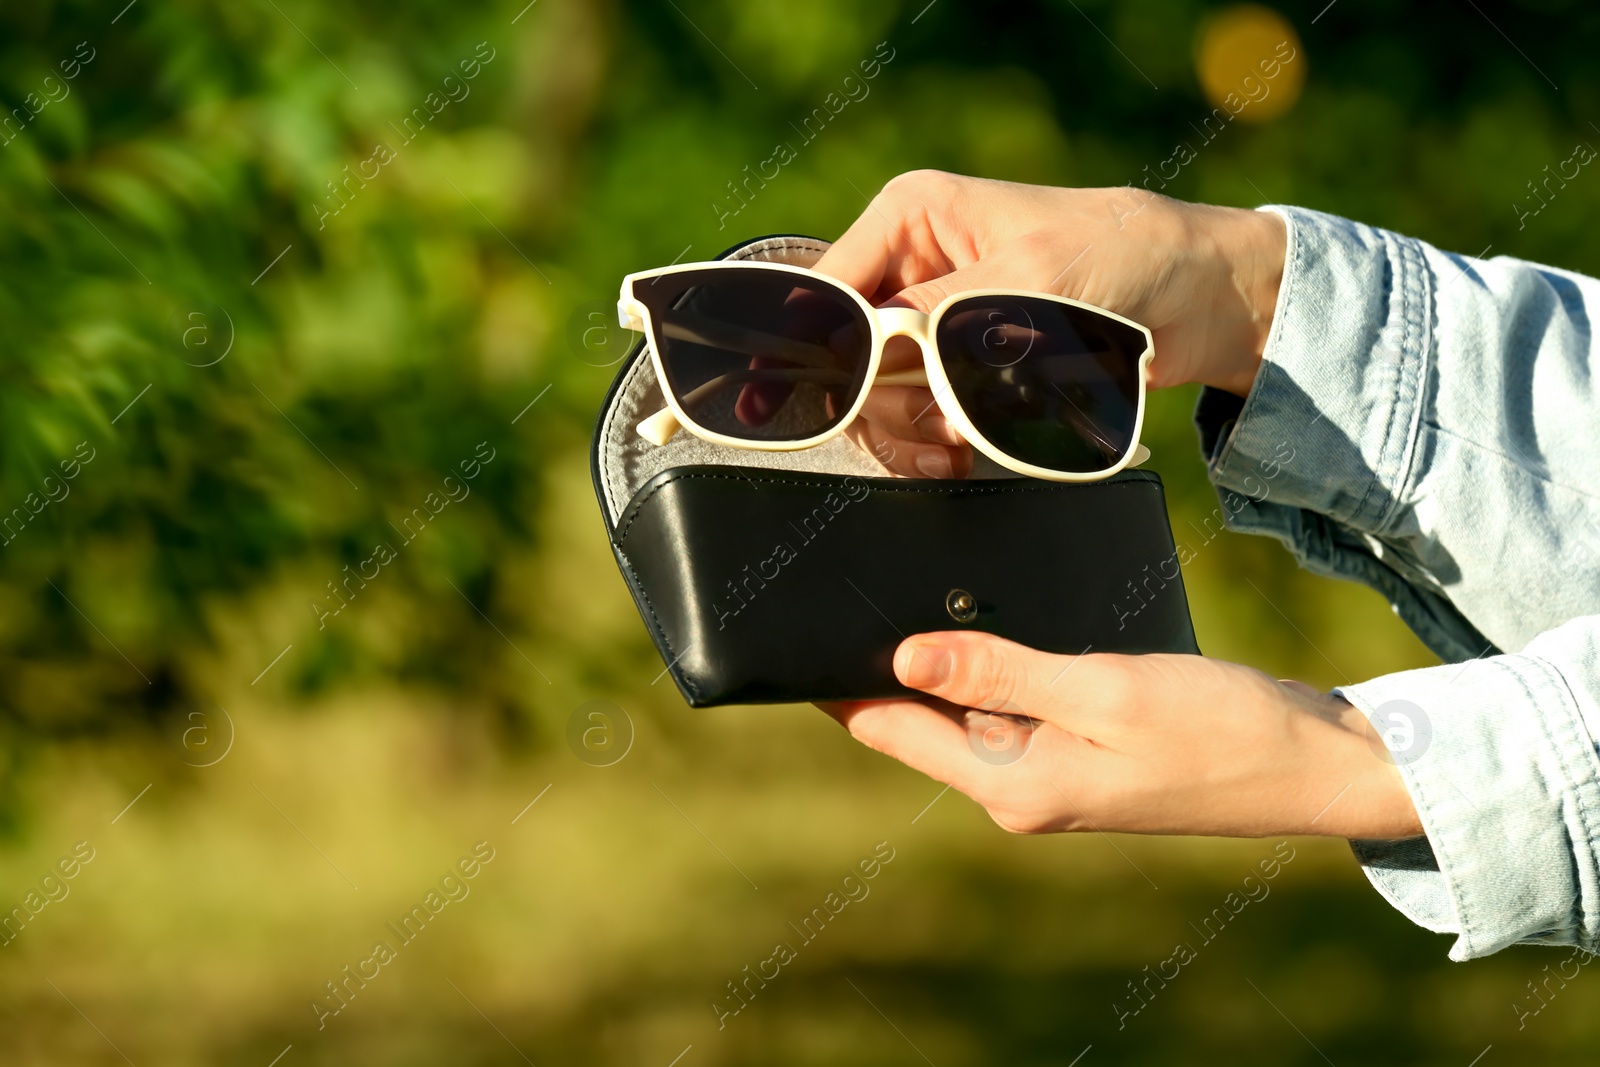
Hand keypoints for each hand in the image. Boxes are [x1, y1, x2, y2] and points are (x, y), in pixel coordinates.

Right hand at [813, 170, 1286, 477]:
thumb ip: (939, 315)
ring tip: (957, 446)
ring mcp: (931, 322)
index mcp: (910, 218)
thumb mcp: (1026, 278)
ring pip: (876, 397)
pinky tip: (961, 452)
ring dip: (910, 431)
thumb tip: (869, 352)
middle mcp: (909, 267)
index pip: (829, 291)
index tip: (835, 406)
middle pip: (846, 356)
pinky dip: (931, 444)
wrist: (1193, 299)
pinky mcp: (959, 367)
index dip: (819, 352)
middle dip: (882, 403)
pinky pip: (916, 417)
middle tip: (934, 432)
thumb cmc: (1120, 255)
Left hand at [823, 631, 1421, 840]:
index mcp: (1010, 785)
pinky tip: (997, 612)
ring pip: (969, 706)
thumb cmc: (1217, 730)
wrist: (1310, 763)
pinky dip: (999, 661)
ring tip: (912, 581)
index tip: (794, 631)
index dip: (836, 685)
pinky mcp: (1081, 747)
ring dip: (945, 656)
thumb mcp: (1101, 692)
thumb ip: (999, 673)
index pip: (890, 732)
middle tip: (851, 580)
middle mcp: (1019, 787)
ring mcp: (1051, 771)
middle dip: (888, 660)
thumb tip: (901, 660)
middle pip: (921, 719)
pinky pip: (1016, 701)